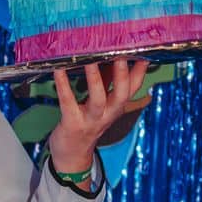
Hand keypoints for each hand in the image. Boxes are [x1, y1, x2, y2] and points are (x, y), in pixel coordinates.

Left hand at [48, 58, 149, 174]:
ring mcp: (91, 119)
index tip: (143, 47)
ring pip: (98, 98)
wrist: (73, 154)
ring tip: (90, 58)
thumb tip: (107, 52)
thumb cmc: (87, 121)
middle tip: (121, 52)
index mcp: (118, 106)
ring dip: (94, 77)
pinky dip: (63, 85)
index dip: (141, 68)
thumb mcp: (101, 101)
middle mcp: (108, 113)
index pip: (135, 86)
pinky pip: (68, 102)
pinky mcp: (72, 123)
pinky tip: (58, 69)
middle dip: (123, 73)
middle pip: (122, 93)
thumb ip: (106, 79)